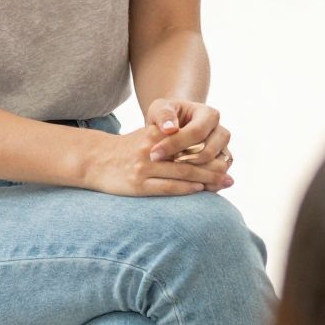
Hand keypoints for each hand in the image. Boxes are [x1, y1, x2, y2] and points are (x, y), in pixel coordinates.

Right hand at [80, 122, 231, 197]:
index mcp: (156, 134)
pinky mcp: (137, 185)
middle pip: (191, 158)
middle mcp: (152, 149)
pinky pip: (167, 187)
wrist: (93, 159)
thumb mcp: (147, 136)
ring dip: (206, 180)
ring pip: (183, 173)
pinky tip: (199, 189)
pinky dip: (186, 188)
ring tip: (222, 185)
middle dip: (214, 168)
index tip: (226, 159)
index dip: (211, 151)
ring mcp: (144, 168)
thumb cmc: (126, 149)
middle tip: (230, 176)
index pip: (191, 141)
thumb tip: (201, 150)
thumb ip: (170, 140)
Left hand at [144, 98, 233, 175]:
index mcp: (209, 115)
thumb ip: (163, 115)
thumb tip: (170, 128)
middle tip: (161, 167)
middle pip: (208, 151)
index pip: (196, 132)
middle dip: (184, 162)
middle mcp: (221, 132)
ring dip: (193, 175)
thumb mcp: (160, 110)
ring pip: (216, 166)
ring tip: (170, 178)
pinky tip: (183, 187)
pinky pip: (217, 178)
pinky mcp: (221, 165)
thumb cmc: (166, 117)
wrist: (175, 127)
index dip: (176, 144)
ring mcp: (223, 150)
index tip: (154, 154)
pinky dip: (203, 184)